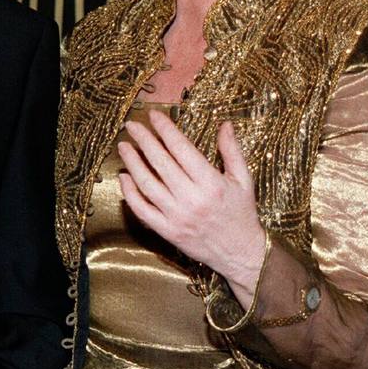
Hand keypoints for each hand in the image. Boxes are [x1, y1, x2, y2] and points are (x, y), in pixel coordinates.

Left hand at [118, 111, 265, 297]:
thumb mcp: (244, 179)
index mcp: (211, 182)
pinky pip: (142, 209)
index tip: (153, 115)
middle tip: (132, 125)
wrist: (240, 253)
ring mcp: (176, 216)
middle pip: (160, 162)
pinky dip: (129, 193)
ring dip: (132, 163)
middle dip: (144, 140)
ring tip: (123, 146)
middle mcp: (192, 198)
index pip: (181, 148)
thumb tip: (225, 124)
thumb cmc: (242, 213)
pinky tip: (124, 177)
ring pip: (147, 184)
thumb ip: (232, 150)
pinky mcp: (167, 231)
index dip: (165, 129)